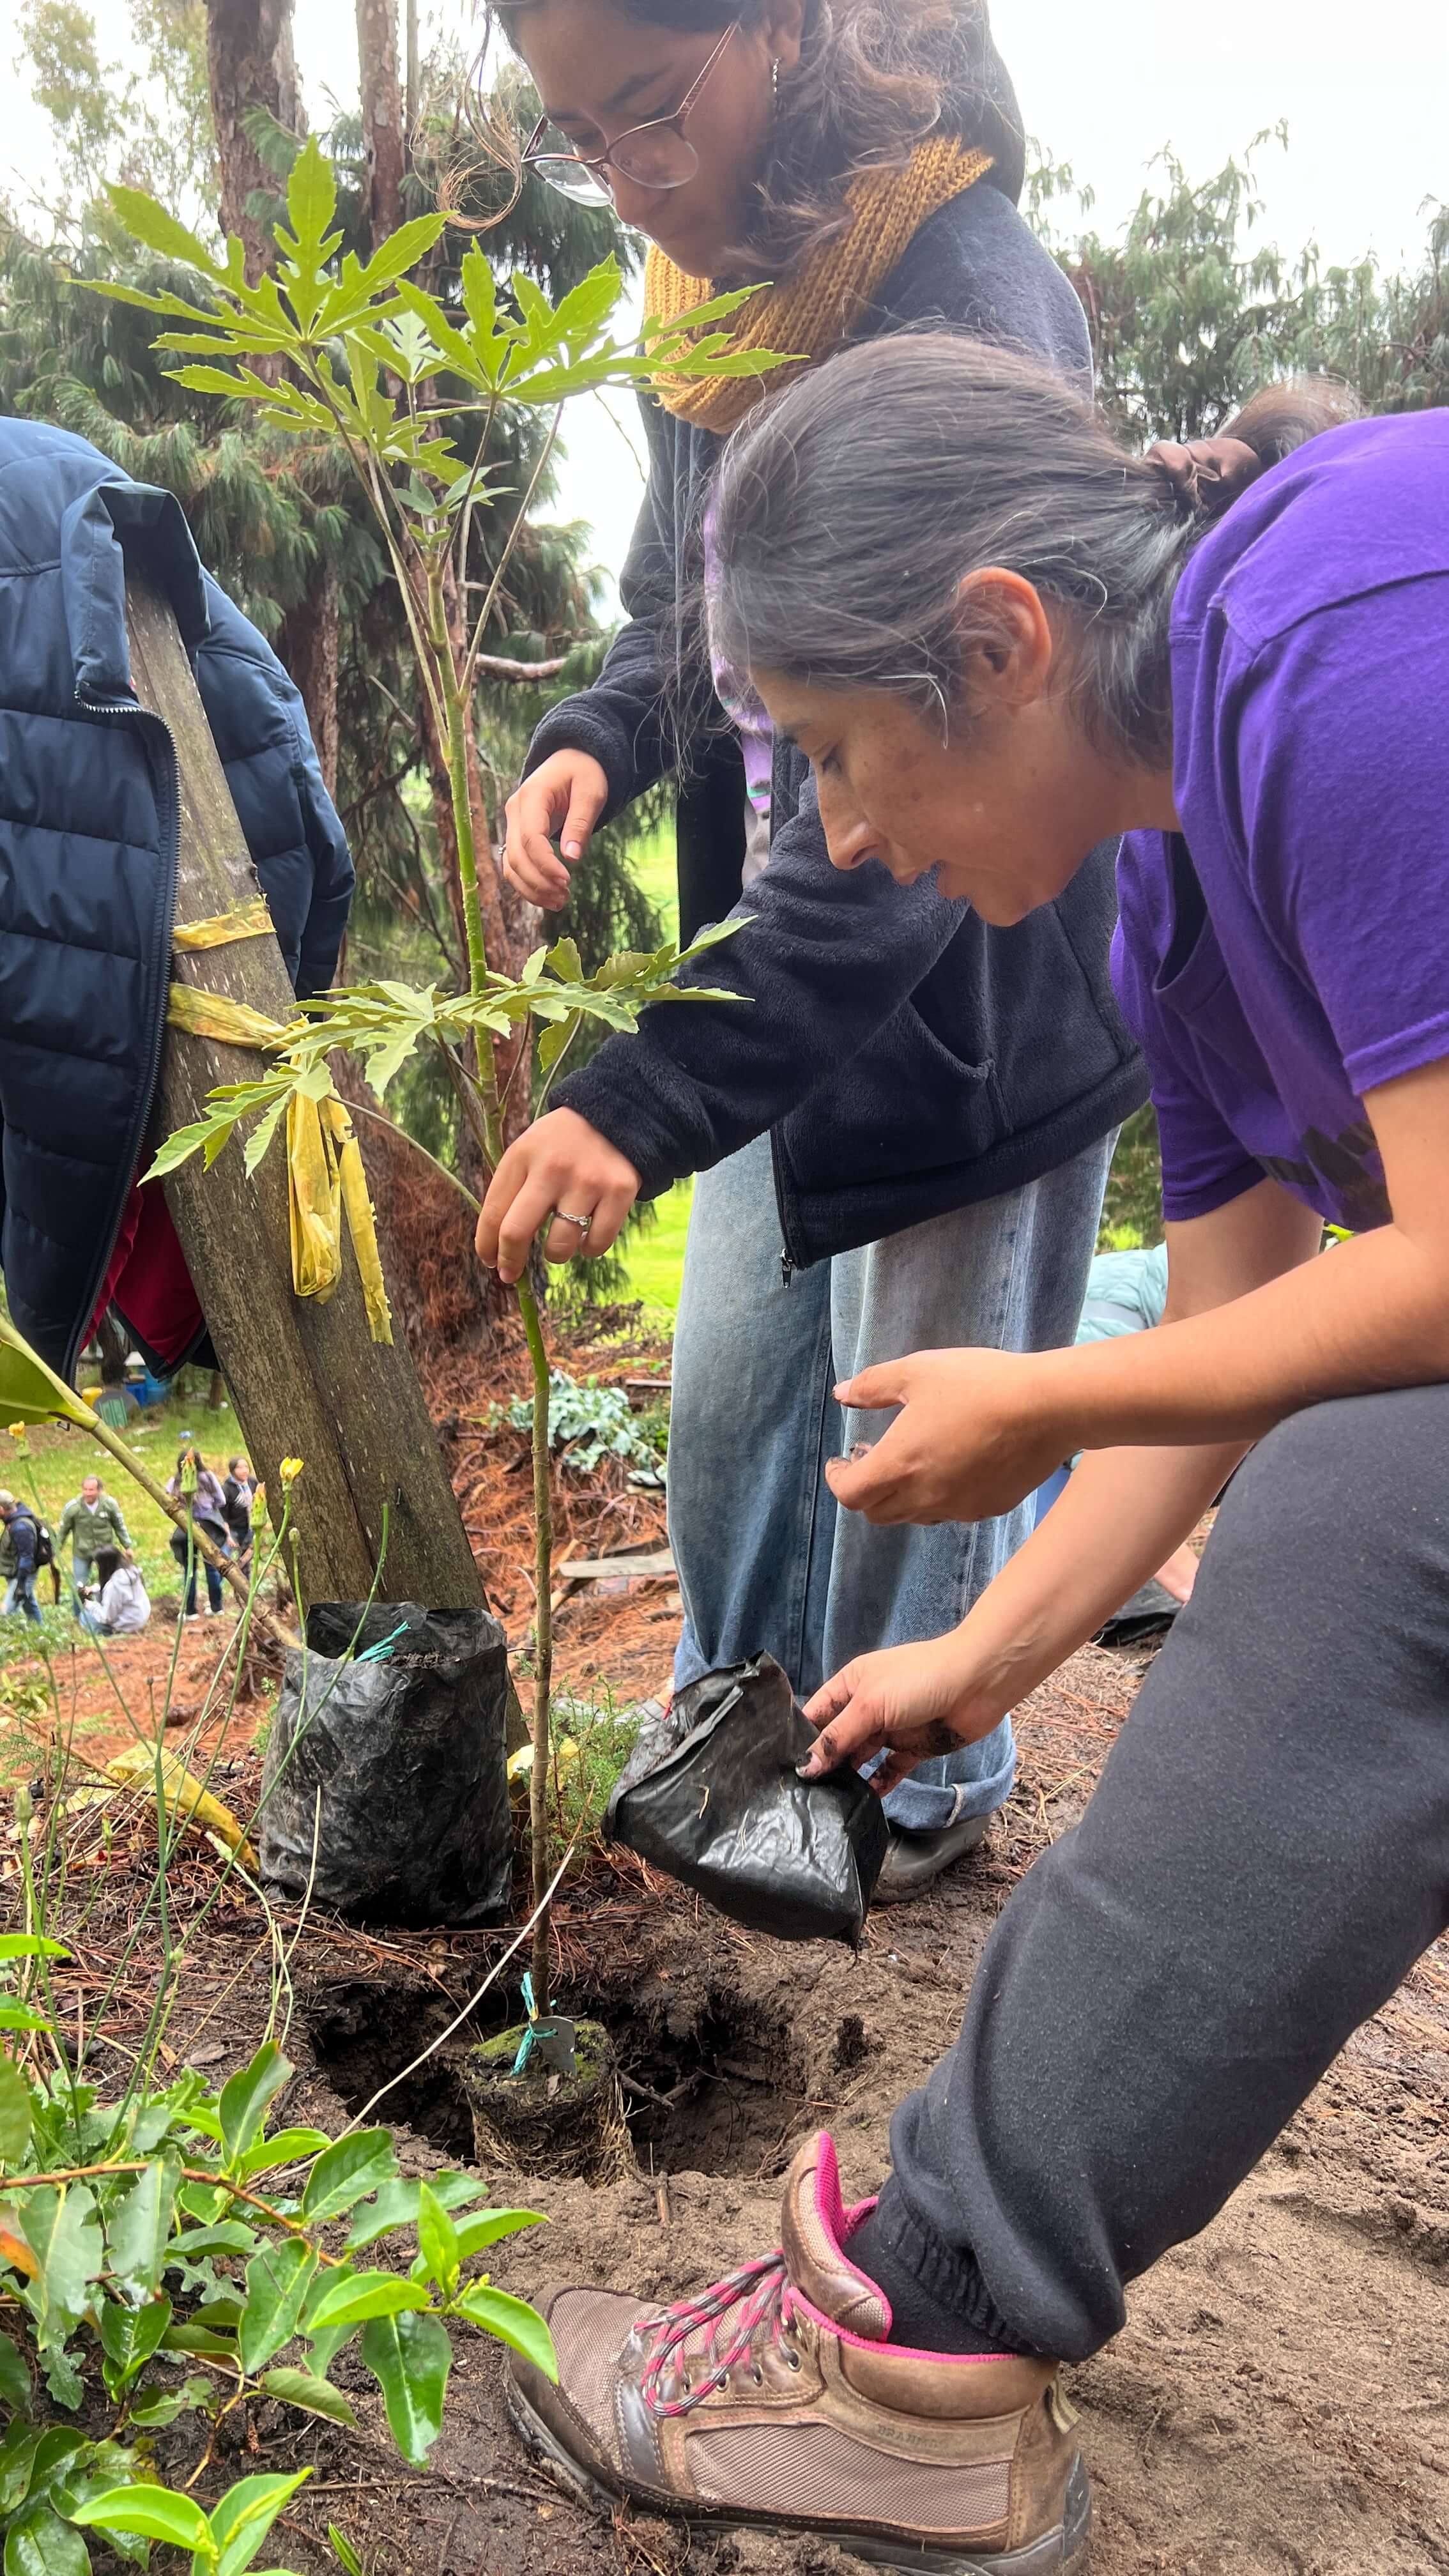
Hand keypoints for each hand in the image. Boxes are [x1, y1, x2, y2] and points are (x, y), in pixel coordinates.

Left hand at [475, 1107, 641, 1285]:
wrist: (616, 1114)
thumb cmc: (561, 1143)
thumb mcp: (528, 1151)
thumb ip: (511, 1190)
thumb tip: (497, 1246)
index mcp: (522, 1157)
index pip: (493, 1213)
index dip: (487, 1245)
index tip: (490, 1261)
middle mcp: (552, 1169)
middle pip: (516, 1232)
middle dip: (510, 1262)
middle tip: (510, 1274)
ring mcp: (587, 1182)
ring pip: (559, 1247)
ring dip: (555, 1255)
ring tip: (559, 1243)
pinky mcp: (619, 1192)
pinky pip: (596, 1244)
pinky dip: (589, 1248)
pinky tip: (587, 1234)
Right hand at [502, 751, 608, 908]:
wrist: (572, 759)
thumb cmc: (584, 772)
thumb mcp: (591, 792)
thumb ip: (581, 823)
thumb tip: (573, 858)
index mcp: (531, 797)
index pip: (531, 839)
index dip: (546, 865)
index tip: (567, 882)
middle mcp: (515, 811)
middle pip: (517, 857)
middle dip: (539, 882)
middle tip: (564, 898)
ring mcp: (513, 824)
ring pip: (511, 865)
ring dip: (532, 889)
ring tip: (559, 903)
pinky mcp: (518, 835)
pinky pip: (516, 865)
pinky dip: (528, 884)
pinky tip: (549, 897)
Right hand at [800, 1634, 1001, 1796]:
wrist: (978, 1683)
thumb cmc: (919, 1681)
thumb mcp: (870, 1705)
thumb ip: (838, 1738)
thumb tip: (805, 1767)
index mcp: (852, 1684)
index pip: (817, 1712)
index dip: (800, 1736)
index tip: (781, 1767)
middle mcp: (868, 1707)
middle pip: (837, 1739)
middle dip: (822, 1762)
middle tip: (800, 1794)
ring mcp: (891, 1729)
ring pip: (861, 1758)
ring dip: (848, 1777)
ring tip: (827, 1803)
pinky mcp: (913, 1749)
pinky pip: (890, 1771)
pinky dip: (878, 1785)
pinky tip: (863, 1803)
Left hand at [825, 1347, 1068, 1526]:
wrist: (1047, 1408)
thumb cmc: (978, 1384)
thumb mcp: (917, 1371)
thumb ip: (872, 1386)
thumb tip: (842, 1394)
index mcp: (899, 1465)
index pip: (851, 1494)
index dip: (838, 1479)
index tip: (840, 1461)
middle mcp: (925, 1496)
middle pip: (878, 1513)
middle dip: (867, 1490)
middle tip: (872, 1459)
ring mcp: (959, 1508)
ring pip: (915, 1516)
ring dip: (902, 1496)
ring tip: (913, 1462)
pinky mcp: (989, 1508)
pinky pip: (952, 1512)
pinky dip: (939, 1497)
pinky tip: (953, 1466)